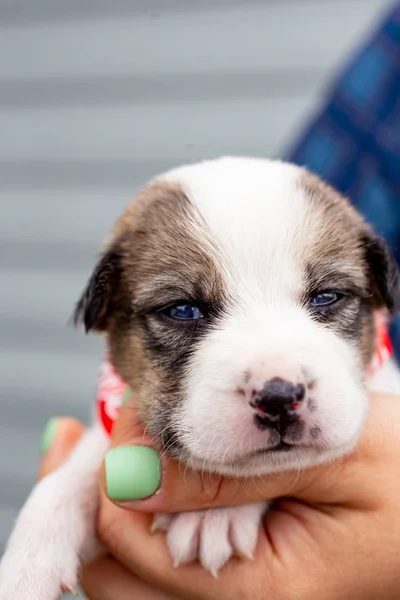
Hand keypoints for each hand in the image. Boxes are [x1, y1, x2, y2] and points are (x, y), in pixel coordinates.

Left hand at [40, 394, 399, 598]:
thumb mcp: (331, 462)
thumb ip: (233, 475)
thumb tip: (128, 473)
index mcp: (257, 590)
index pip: (131, 546)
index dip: (116, 473)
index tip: (132, 411)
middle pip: (115, 566)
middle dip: (97, 492)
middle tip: (86, 432)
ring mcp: (233, 588)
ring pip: (133, 561)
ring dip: (117, 495)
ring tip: (120, 437)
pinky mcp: (238, 566)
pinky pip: (168, 546)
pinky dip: (149, 500)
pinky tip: (155, 458)